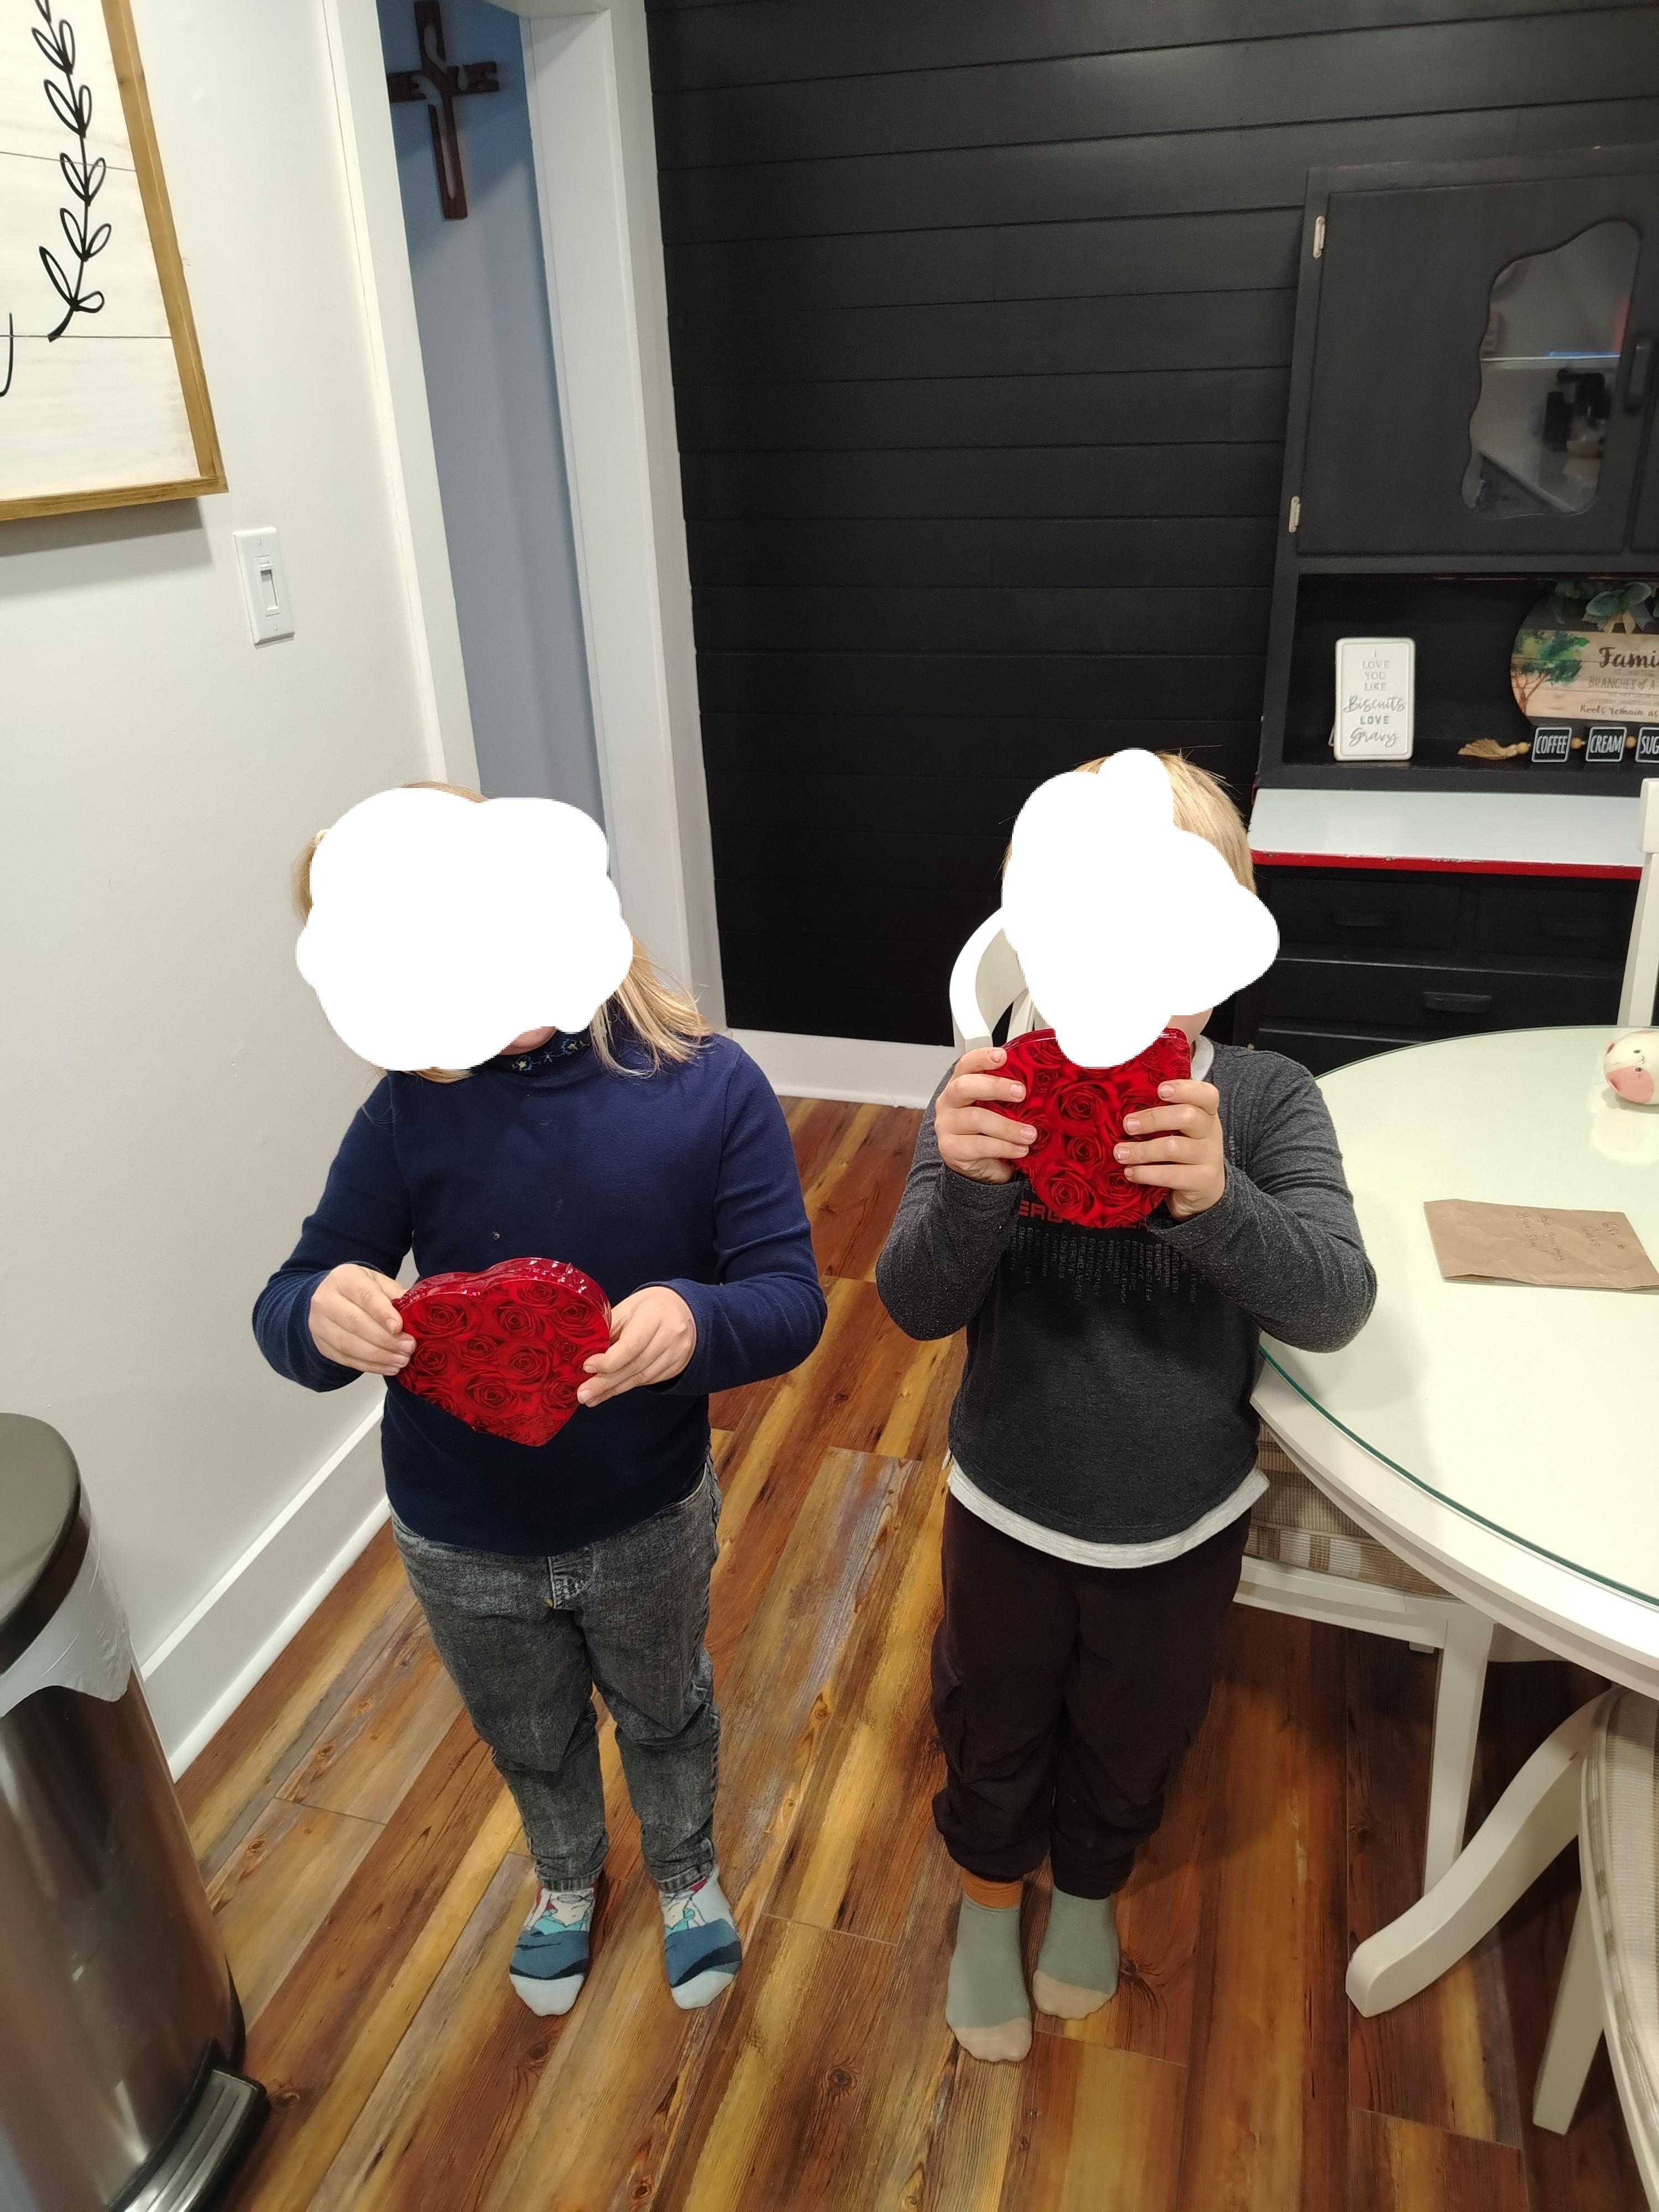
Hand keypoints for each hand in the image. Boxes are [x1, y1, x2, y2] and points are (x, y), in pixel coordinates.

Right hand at [309, 1264, 414, 1375]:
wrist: (332, 1299)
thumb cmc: (361, 1291)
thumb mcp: (380, 1284)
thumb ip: (397, 1297)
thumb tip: (419, 1314)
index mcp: (345, 1278)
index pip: (365, 1295)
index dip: (383, 1313)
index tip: (399, 1328)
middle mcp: (326, 1299)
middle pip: (355, 1322)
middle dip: (385, 1339)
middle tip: (408, 1348)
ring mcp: (319, 1323)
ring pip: (348, 1344)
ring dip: (378, 1356)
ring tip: (401, 1360)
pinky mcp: (321, 1344)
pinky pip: (345, 1358)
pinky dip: (369, 1365)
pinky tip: (388, 1367)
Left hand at [578, 1286, 696, 1405]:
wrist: (680, 1309)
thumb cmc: (648, 1307)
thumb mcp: (626, 1308)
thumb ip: (607, 1329)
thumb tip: (583, 1354)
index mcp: (655, 1314)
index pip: (631, 1345)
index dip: (607, 1361)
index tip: (587, 1367)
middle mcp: (671, 1334)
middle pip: (634, 1365)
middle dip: (605, 1382)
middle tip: (583, 1393)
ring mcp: (677, 1352)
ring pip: (641, 1377)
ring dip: (613, 1389)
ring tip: (592, 1397)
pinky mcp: (677, 1366)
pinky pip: (648, 1380)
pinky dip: (626, 1387)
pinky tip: (610, 1391)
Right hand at [936, 1045, 1037, 1184]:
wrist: (978, 1166)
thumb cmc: (989, 1131)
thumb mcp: (999, 1108)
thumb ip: (1010, 1096)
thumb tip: (1042, 1086)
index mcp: (960, 1084)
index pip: (966, 1064)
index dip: (982, 1057)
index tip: (1002, 1056)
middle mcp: (949, 1102)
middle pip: (965, 1086)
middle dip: (995, 1087)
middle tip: (1021, 1093)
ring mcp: (947, 1125)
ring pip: (975, 1118)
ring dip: (1008, 1126)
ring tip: (1029, 1134)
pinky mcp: (951, 1149)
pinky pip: (979, 1145)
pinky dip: (1004, 1147)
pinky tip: (1019, 1149)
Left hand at [1115, 1079, 1225, 1219]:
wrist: (1204, 1188)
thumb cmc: (1183, 1149)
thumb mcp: (1179, 1128)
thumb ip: (1162, 1114)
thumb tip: (1120, 1104)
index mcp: (1206, 1113)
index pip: (1206, 1094)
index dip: (1184, 1089)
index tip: (1160, 1089)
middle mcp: (1211, 1132)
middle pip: (1188, 1116)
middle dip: (1153, 1119)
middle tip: (1127, 1125)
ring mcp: (1209, 1157)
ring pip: (1174, 1147)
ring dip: (1141, 1150)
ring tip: (1120, 1153)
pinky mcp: (1203, 1181)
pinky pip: (1171, 1175)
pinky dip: (1146, 1173)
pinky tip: (1130, 1172)